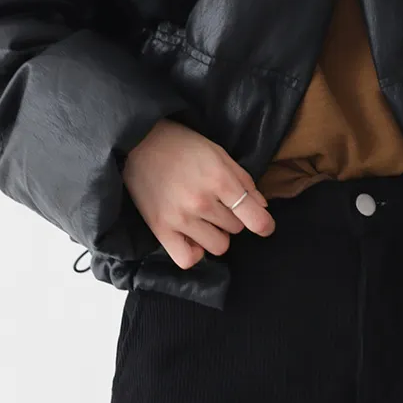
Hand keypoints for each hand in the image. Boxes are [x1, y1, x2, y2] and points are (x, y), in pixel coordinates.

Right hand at [122, 118, 275, 269]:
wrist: (138, 142)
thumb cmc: (181, 145)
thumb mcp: (218, 153)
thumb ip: (243, 180)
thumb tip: (262, 208)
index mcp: (219, 179)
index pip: (253, 216)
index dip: (264, 224)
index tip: (264, 226)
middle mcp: (201, 202)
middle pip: (236, 228)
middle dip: (231, 216)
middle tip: (215, 202)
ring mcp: (180, 218)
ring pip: (218, 245)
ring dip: (215, 233)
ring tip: (202, 218)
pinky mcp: (160, 230)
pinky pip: (188, 259)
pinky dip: (194, 251)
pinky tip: (191, 236)